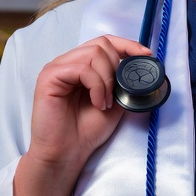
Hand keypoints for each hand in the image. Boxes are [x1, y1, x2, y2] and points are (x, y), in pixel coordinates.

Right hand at [21, 35, 150, 195]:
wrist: (66, 154)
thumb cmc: (86, 131)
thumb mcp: (115, 102)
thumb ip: (123, 82)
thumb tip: (142, 68)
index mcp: (81, 65)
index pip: (105, 42)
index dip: (128, 45)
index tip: (146, 55)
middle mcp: (68, 62)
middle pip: (101, 44)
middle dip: (116, 68)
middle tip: (115, 94)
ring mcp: (57, 68)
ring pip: (93, 54)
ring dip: (106, 80)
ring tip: (105, 103)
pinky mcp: (49, 77)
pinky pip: (81, 69)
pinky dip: (96, 86)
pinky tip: (97, 103)